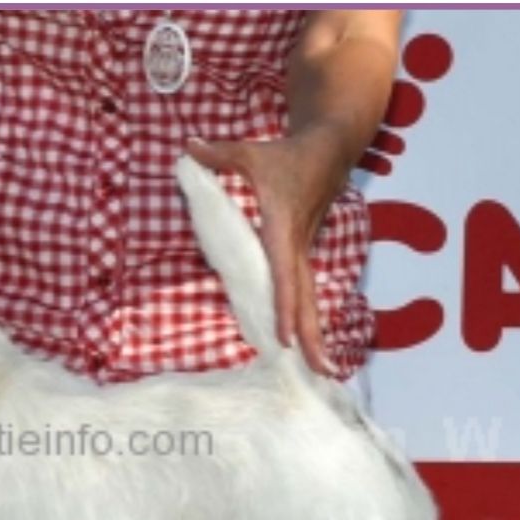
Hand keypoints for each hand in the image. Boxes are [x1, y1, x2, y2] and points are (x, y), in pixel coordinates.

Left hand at [187, 126, 349, 376]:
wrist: (331, 147)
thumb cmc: (288, 154)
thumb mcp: (251, 151)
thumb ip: (218, 154)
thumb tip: (188, 149)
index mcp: (283, 230)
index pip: (284, 276)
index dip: (284, 307)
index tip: (286, 338)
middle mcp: (298, 248)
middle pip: (307, 299)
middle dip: (313, 337)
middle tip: (321, 371)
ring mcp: (304, 252)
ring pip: (310, 299)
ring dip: (315, 334)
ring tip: (321, 369)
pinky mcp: (304, 253)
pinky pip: (305, 291)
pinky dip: (307, 318)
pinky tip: (305, 343)